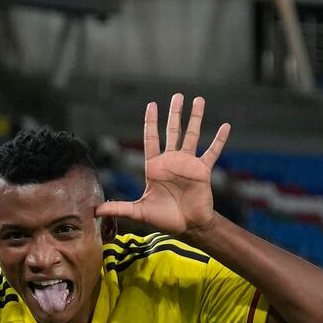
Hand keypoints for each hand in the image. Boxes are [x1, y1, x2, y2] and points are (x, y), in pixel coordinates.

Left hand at [95, 94, 228, 236]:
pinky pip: (212, 152)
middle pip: (172, 131)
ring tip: (199, 100)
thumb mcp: (139, 212)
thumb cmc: (164, 219)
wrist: (188, 227)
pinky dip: (219, 140)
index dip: (151, 122)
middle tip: (177, 95)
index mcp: (155, 167)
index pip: (151, 139)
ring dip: (195, 118)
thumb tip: (97, 210)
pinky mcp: (202, 171)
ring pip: (192, 136)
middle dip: (174, 113)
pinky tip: (226, 126)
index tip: (152, 105)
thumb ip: (120, 208)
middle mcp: (171, 161)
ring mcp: (188, 164)